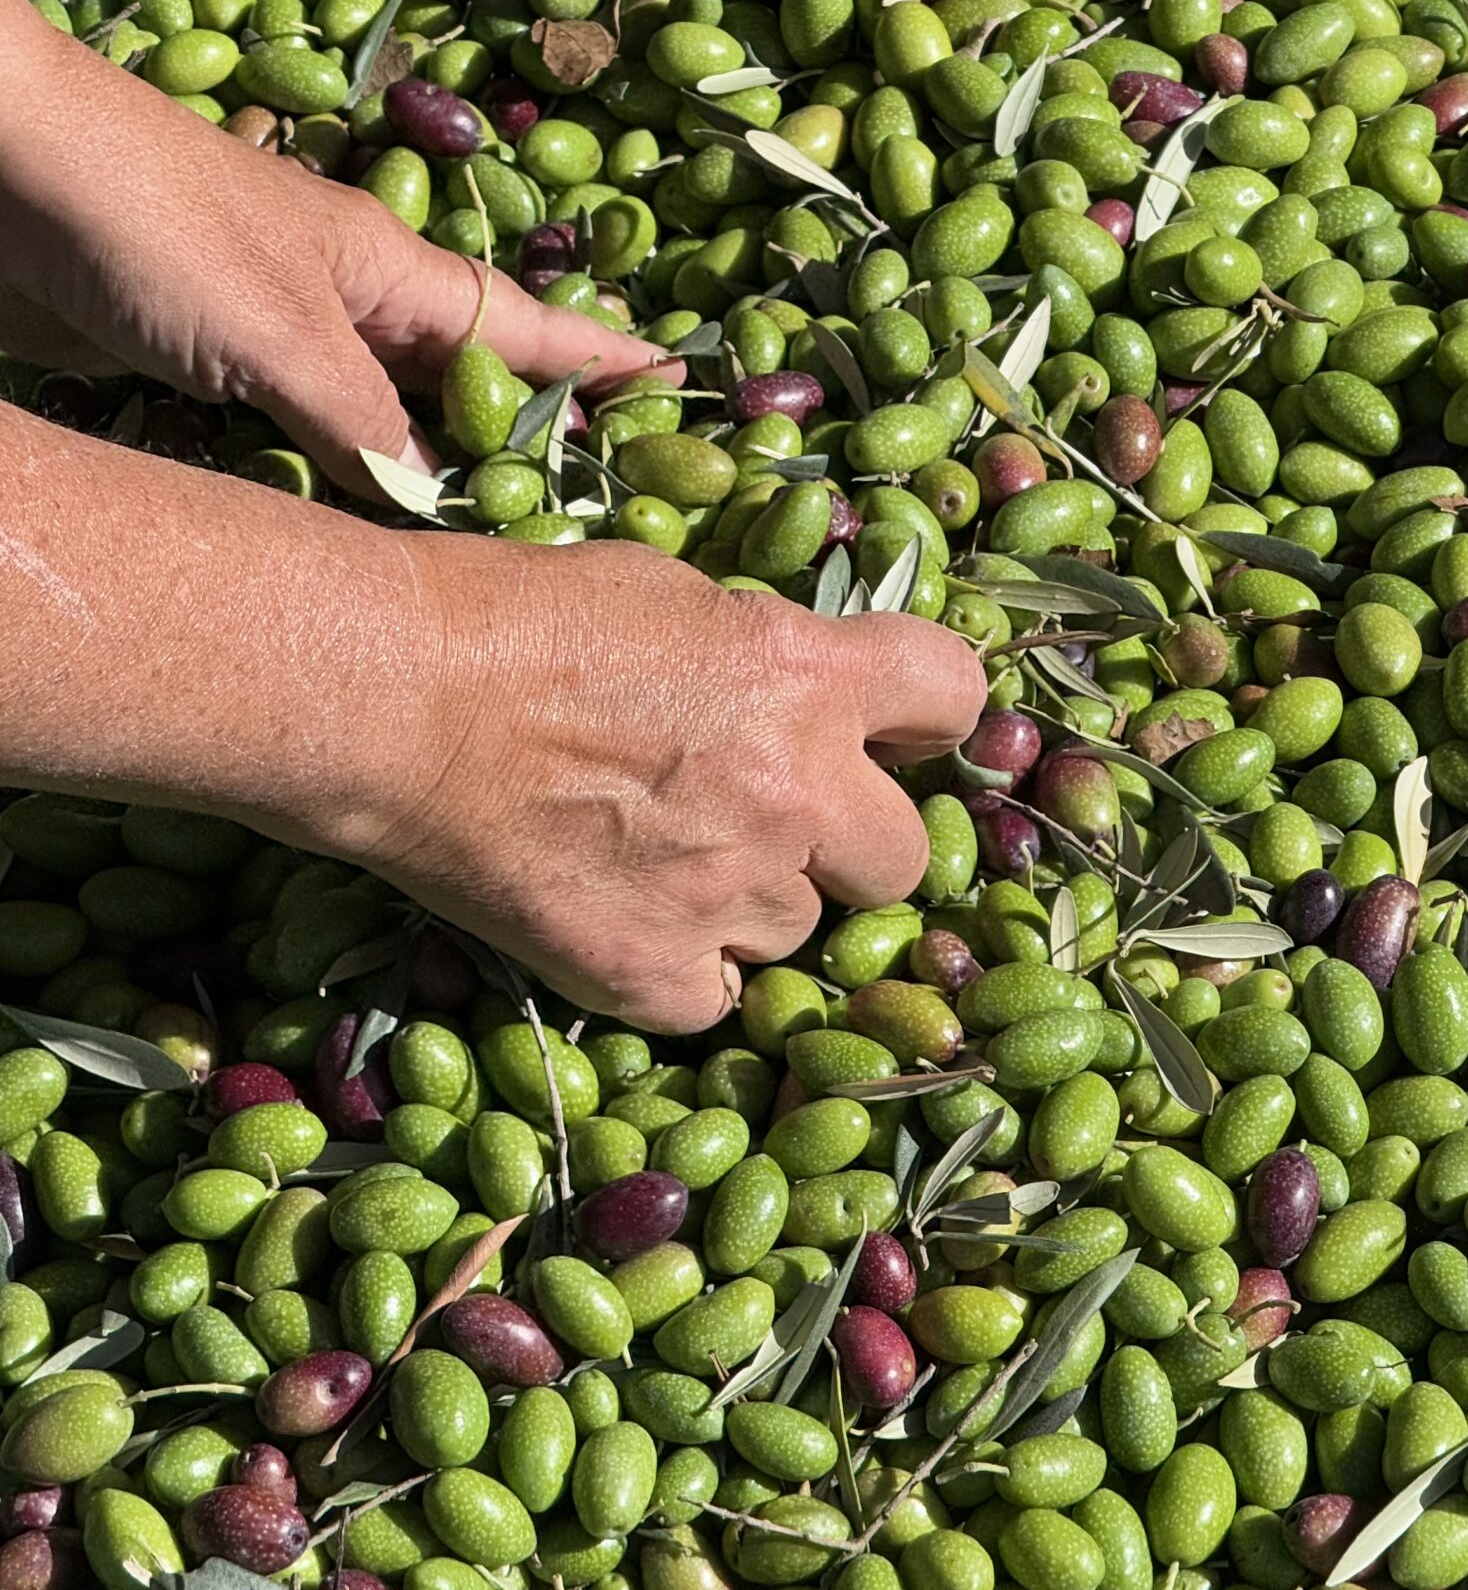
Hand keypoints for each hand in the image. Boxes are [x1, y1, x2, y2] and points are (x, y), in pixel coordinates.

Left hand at [0, 0, 667, 492]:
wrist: (2, 170)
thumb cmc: (156, 225)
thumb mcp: (281, 338)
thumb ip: (364, 428)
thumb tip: (442, 505)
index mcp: (394, 275)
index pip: (533, 328)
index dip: (608, 363)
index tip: (682, 387)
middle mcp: (351, 306)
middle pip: (467, 385)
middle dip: (530, 438)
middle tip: (597, 504)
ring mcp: (280, 334)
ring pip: (383, 420)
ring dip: (430, 473)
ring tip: (493, 535)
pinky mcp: (208, 365)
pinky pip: (302, 439)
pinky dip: (336, 484)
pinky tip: (355, 527)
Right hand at [351, 535, 988, 1031]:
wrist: (392, 700)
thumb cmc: (512, 618)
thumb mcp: (673, 593)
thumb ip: (763, 651)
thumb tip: (792, 687)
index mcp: (811, 675)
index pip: (953, 696)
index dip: (926, 718)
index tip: (898, 731)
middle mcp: (797, 788)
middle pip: (902, 855)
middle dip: (851, 841)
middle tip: (778, 820)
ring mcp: (730, 890)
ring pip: (801, 928)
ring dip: (756, 903)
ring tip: (665, 861)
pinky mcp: (653, 973)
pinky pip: (717, 996)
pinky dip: (683, 971)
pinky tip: (628, 921)